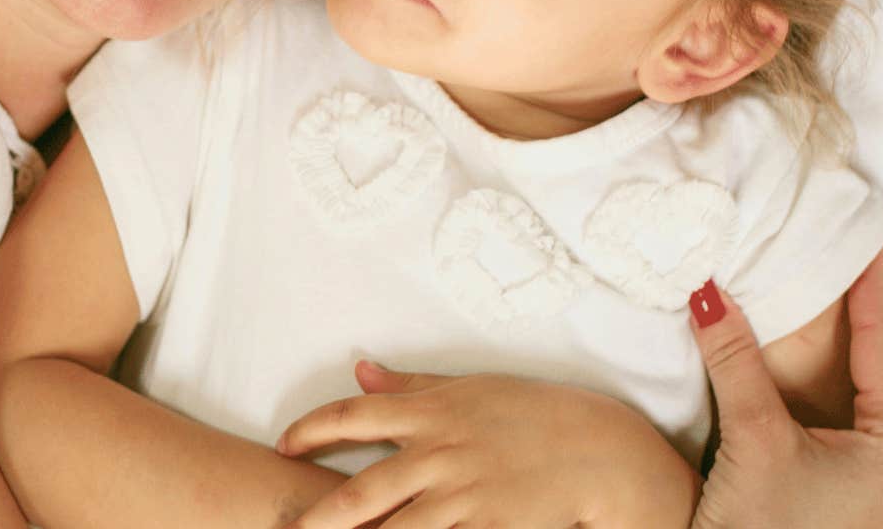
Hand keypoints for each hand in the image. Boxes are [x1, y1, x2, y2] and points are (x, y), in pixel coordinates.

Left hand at [276, 361, 699, 527]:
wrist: (599, 449)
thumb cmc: (534, 413)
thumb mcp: (468, 388)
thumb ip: (409, 387)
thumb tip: (359, 370)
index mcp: (431, 413)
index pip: (353, 416)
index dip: (311, 430)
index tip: (284, 444)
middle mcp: (440, 454)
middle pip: (362, 492)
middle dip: (317, 517)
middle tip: (283, 528)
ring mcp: (464, 495)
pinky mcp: (489, 526)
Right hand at [690, 247, 882, 527]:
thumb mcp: (753, 437)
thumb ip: (735, 359)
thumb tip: (710, 291)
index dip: (875, 293)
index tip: (873, 245)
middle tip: (875, 259)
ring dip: (874, 349)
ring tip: (863, 301)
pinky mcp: (865, 501)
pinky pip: (871, 424)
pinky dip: (857, 384)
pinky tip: (841, 369)